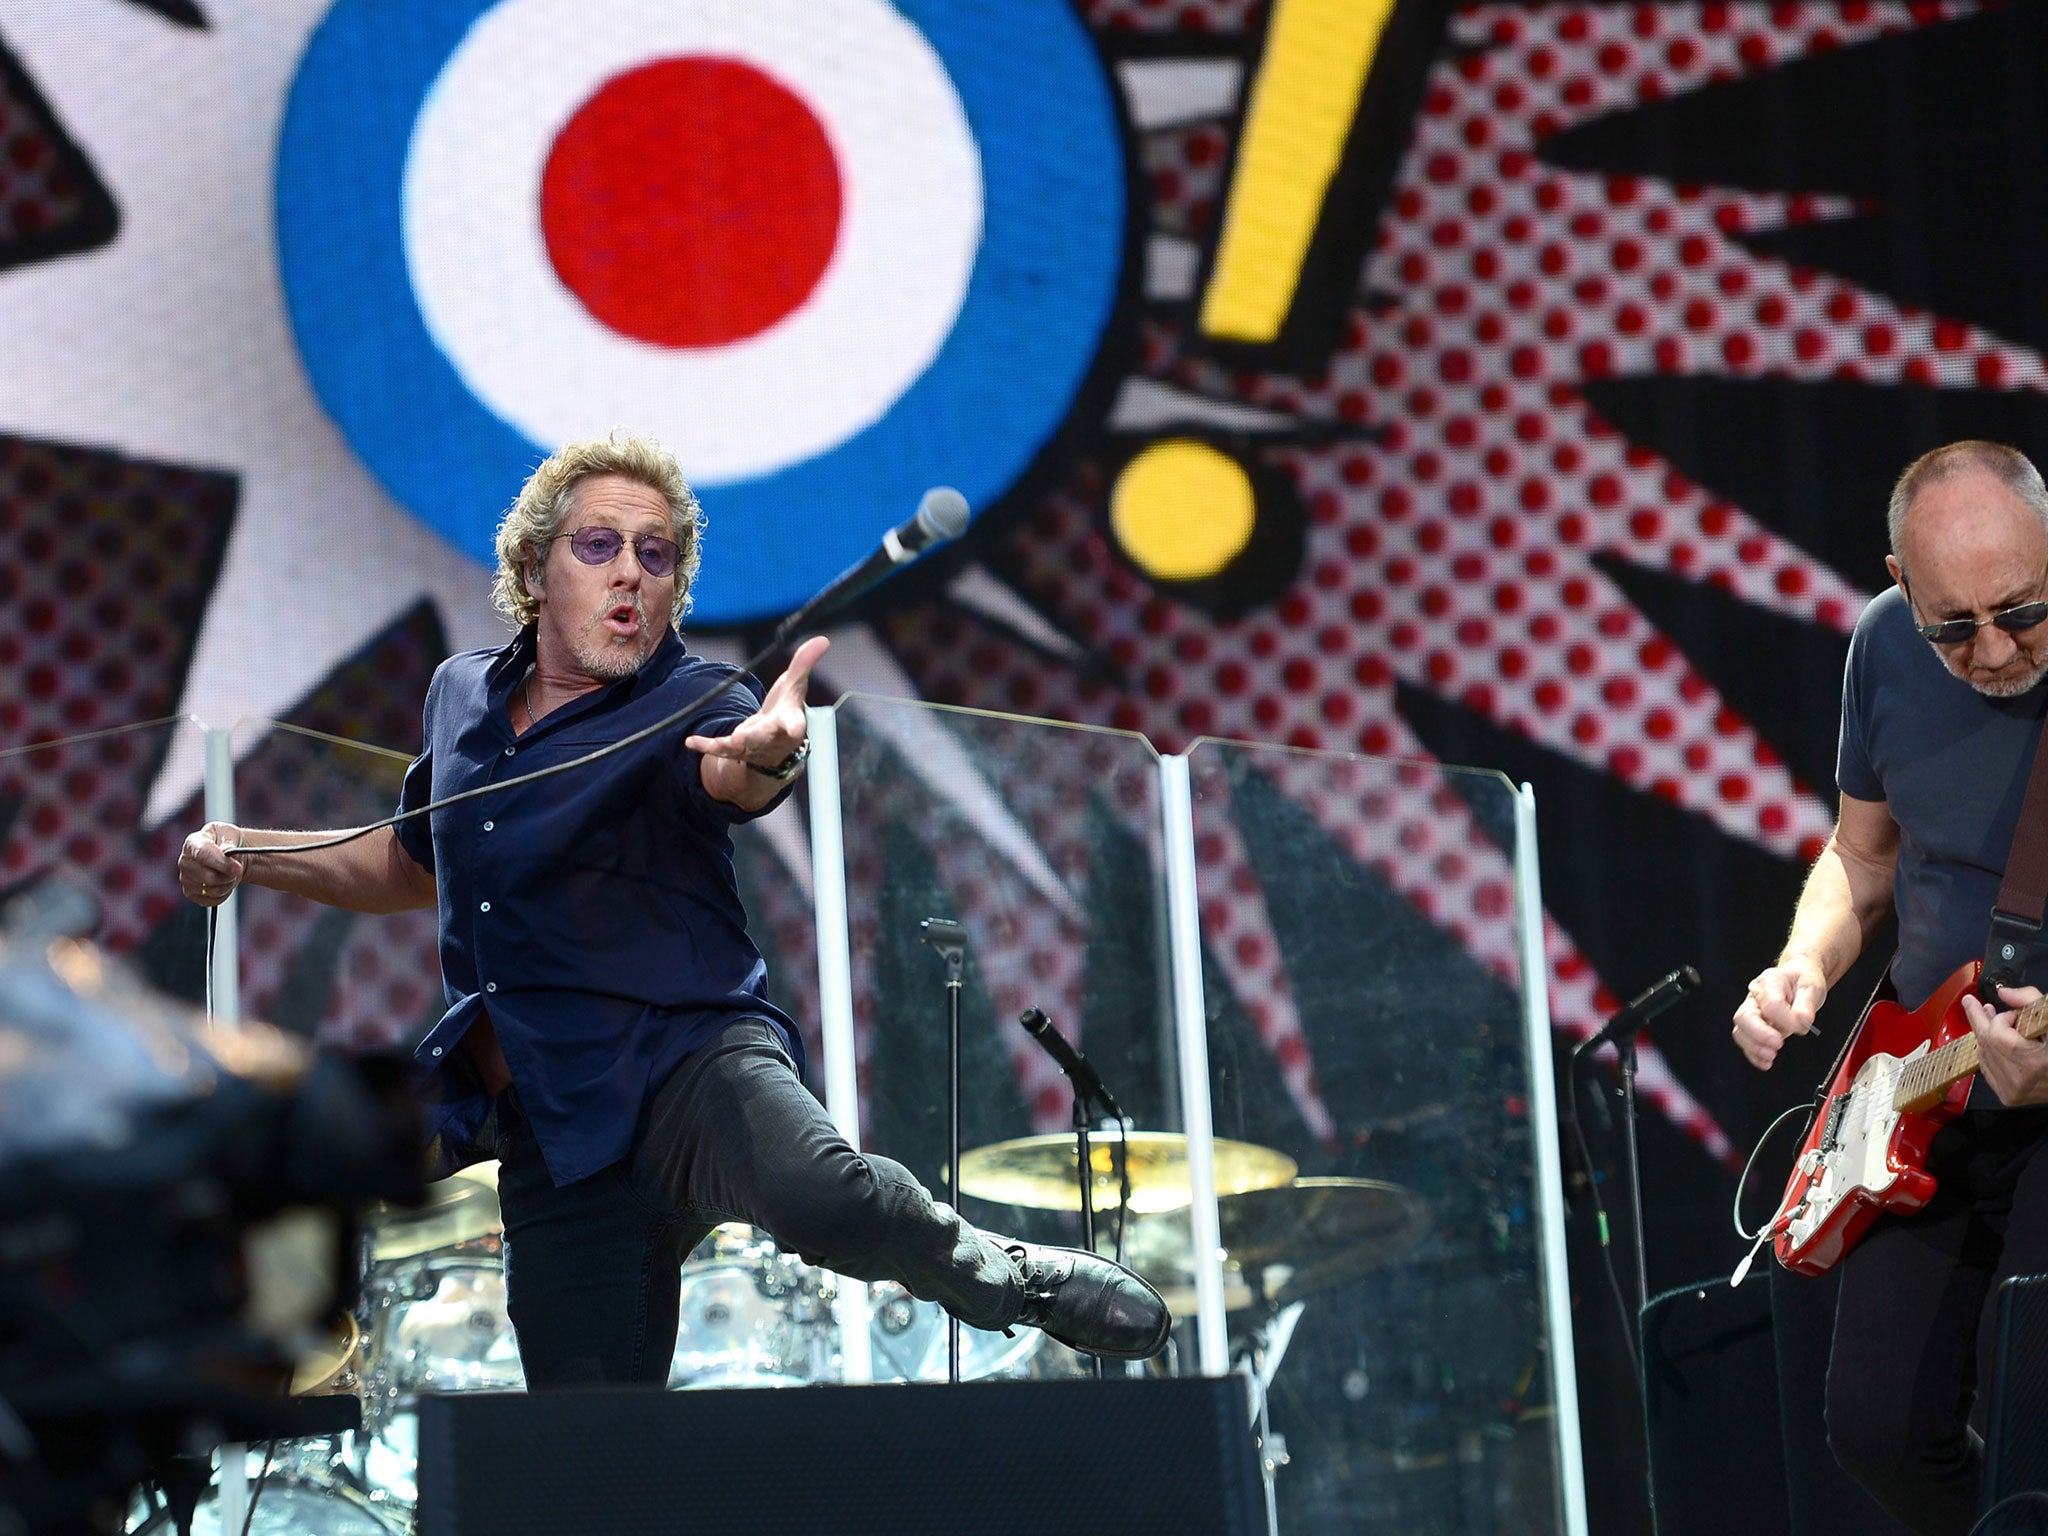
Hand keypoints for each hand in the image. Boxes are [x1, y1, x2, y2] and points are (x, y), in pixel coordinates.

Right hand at [178, 821, 245, 906]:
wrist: (227, 853)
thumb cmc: (225, 840)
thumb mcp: (229, 834)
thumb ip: (228, 841)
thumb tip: (227, 850)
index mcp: (193, 843)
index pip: (203, 855)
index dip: (221, 863)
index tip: (237, 867)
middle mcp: (185, 862)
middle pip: (208, 877)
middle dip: (229, 875)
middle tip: (238, 869)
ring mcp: (186, 879)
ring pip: (212, 890)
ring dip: (228, 884)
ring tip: (231, 874)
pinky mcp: (190, 893)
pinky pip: (212, 900)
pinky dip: (224, 894)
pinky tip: (224, 883)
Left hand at [685, 635, 829, 771]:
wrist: (775, 747)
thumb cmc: (786, 711)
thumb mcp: (795, 686)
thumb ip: (804, 663)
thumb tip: (823, 639)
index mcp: (789, 721)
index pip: (794, 723)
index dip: (795, 725)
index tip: (796, 729)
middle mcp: (772, 738)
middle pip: (764, 737)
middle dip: (755, 736)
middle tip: (744, 736)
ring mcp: (753, 747)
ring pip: (742, 747)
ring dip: (731, 744)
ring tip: (725, 741)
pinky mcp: (736, 751)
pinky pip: (720, 750)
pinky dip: (706, 746)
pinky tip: (691, 741)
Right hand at [1732, 957, 1826, 1069]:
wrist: (1797, 979)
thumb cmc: (1802, 981)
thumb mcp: (1812, 987)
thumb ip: (1806, 1004)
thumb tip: (1801, 1021)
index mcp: (1770, 981)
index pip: (1771, 1004)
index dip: (1787, 1020)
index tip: (1803, 1026)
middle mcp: (1754, 996)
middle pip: (1745, 1016)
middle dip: (1759, 1034)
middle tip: (1778, 1044)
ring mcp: (1751, 1010)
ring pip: (1741, 1031)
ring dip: (1754, 1047)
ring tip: (1771, 1056)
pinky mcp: (1753, 1025)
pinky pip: (1746, 1041)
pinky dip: (1754, 1054)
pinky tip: (1766, 1062)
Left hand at [1960, 984, 2047, 1105]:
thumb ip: (2031, 1001)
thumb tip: (2004, 993)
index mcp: (2034, 1061)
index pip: (1997, 1034)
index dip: (2002, 1019)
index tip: (2014, 1014)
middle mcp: (2020, 1079)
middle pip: (1986, 1043)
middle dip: (1981, 1020)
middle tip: (1971, 1003)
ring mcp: (2012, 1090)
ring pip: (1984, 1055)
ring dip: (1986, 1037)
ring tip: (1990, 1020)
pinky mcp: (2008, 1096)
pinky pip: (1988, 1069)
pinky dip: (1990, 1054)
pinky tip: (1995, 1043)